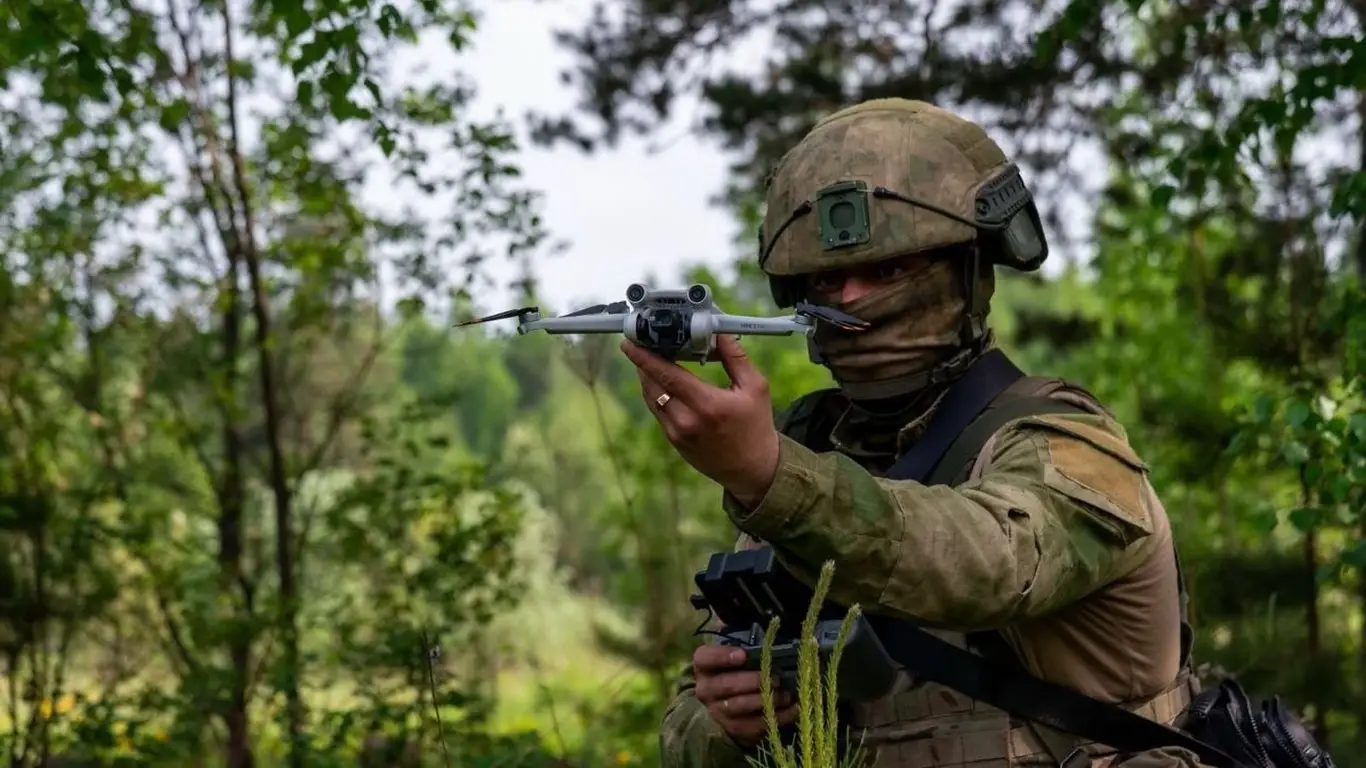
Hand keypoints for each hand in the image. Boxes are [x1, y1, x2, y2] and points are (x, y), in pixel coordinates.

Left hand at [621, 335, 779, 505]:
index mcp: (707, 405)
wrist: (752, 468)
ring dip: (647, 377)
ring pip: (651, 398)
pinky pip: (658, 411)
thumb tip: (718, 332)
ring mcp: (677, 433)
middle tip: (642, 343)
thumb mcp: (755, 387)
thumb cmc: (756, 425)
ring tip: (650, 358)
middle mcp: (686, 420)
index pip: (667, 376)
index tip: (629, 344)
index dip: (645, 358)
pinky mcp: (674, 441)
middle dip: (643, 363)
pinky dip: (656, 393)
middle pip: (652, 385)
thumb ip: (735, 358)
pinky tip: (662, 381)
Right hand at [692, 645, 798, 746]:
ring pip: (739, 707)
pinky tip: (792, 708)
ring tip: (785, 694)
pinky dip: (776, 717)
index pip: (705, 658)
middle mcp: (706, 689)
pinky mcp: (733, 728)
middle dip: (753, 681)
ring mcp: (718, 711)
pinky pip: (753, 726)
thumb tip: (762, 621)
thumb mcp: (736, 649)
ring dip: (765, 700)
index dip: (723, 656)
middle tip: (775, 678)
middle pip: (726, 685)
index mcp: (704, 665)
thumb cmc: (737, 668)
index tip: (743, 655)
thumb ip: (743, 636)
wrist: (729, 699)